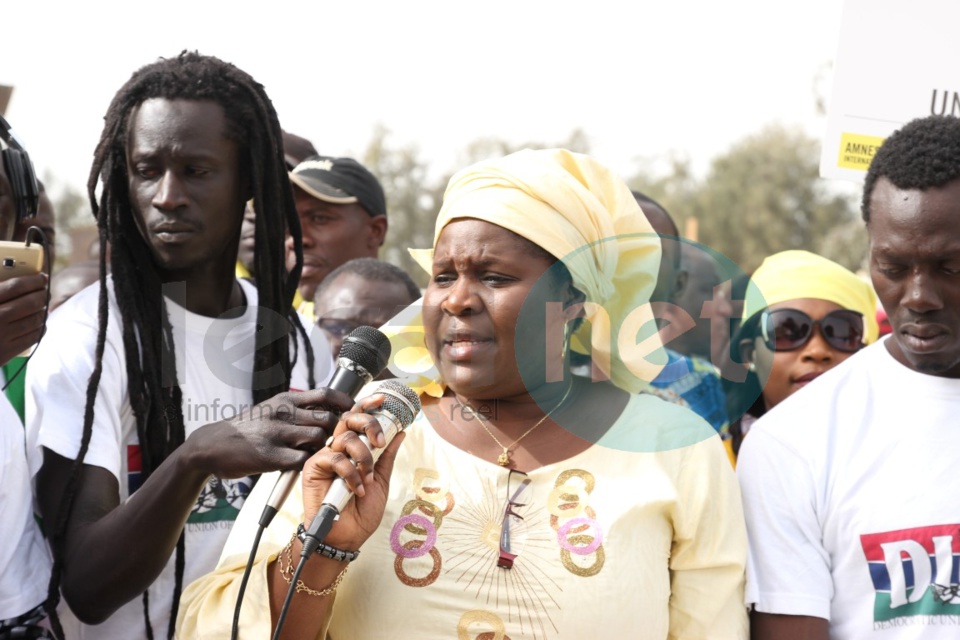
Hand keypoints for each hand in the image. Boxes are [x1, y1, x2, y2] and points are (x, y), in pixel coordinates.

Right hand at [0, 273, 46, 365]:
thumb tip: (4, 274)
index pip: (15, 287)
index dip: (33, 281)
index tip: (42, 278)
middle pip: (30, 303)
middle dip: (42, 295)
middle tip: (45, 291)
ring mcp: (2, 337)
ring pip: (34, 320)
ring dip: (42, 311)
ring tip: (43, 306)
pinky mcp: (6, 352)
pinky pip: (32, 338)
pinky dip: (40, 328)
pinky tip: (40, 323)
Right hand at [184, 387, 354, 479]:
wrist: (212, 445)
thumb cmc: (247, 428)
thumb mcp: (271, 408)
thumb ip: (296, 408)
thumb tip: (327, 408)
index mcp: (286, 400)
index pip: (326, 395)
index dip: (345, 403)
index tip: (356, 412)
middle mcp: (283, 413)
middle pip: (328, 419)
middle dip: (338, 432)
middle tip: (342, 444)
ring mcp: (277, 434)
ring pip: (318, 439)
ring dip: (324, 449)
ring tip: (323, 457)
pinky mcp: (271, 456)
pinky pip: (302, 459)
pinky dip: (308, 463)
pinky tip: (304, 466)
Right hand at [300, 393, 405, 550]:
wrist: (347, 536)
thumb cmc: (362, 512)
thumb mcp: (382, 481)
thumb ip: (387, 456)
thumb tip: (400, 432)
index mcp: (354, 450)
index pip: (358, 420)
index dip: (368, 406)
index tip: (383, 400)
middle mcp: (339, 449)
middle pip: (349, 419)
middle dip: (368, 424)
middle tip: (379, 442)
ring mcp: (326, 457)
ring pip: (345, 437)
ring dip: (363, 458)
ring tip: (368, 478)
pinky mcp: (313, 467)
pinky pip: (334, 458)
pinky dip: (350, 473)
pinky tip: (356, 489)